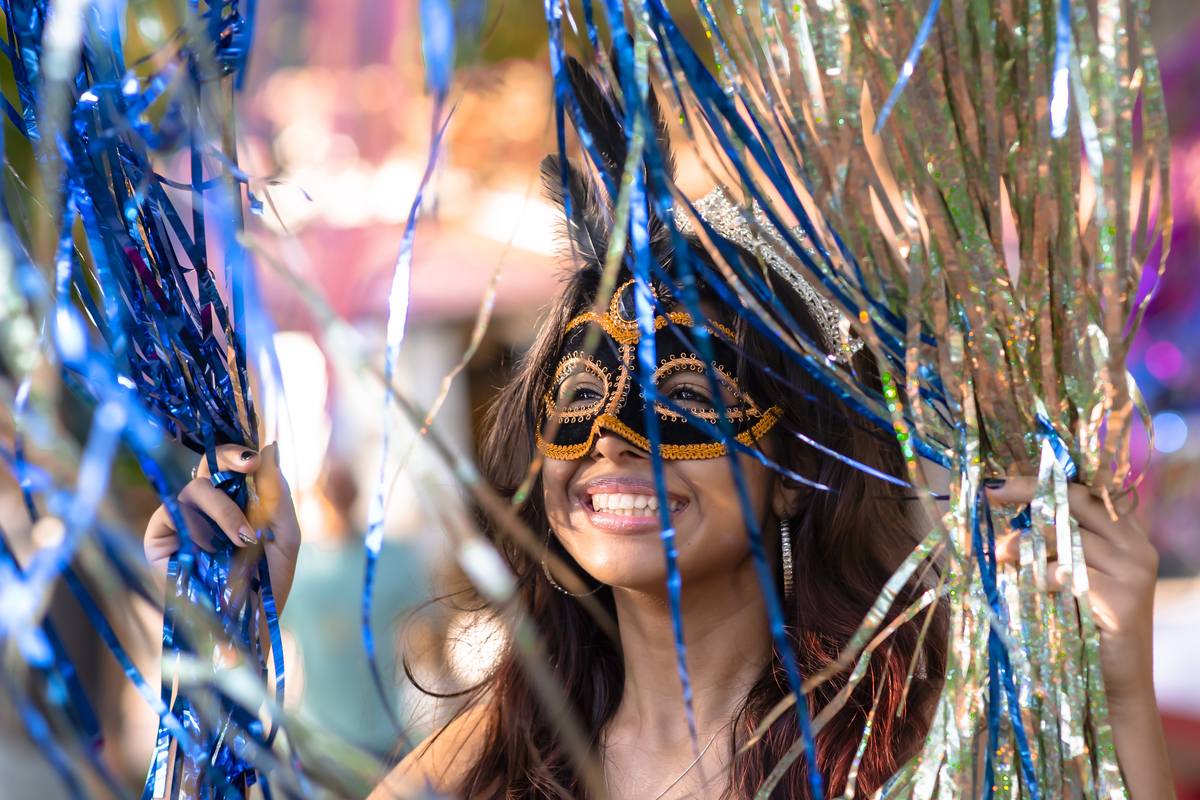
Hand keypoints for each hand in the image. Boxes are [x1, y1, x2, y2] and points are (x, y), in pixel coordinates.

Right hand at [144, 442, 301, 611]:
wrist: (247, 625)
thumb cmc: (267, 584)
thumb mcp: (284, 536)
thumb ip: (277, 495)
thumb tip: (270, 448)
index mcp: (238, 501)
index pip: (233, 464)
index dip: (240, 452)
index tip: (256, 457)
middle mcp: (209, 507)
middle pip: (207, 463)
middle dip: (228, 456)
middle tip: (248, 463)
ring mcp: (183, 521)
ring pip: (195, 488)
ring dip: (225, 510)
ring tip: (244, 539)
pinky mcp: (159, 538)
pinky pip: (171, 512)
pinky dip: (198, 527)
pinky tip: (213, 549)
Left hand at [988, 478, 1172, 799]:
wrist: (1114, 687)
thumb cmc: (1083, 629)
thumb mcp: (1070, 577)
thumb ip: (1055, 545)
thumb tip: (1009, 516)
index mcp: (1127, 536)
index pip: (1088, 491)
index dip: (1045, 479)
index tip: (1003, 477)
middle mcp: (1136, 547)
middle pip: (1075, 501)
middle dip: (1027, 491)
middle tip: (989, 491)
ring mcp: (1134, 572)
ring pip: (1064, 536)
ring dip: (1020, 541)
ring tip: (995, 551)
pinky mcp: (1123, 599)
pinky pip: (1065, 572)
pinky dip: (1036, 574)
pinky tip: (1020, 581)